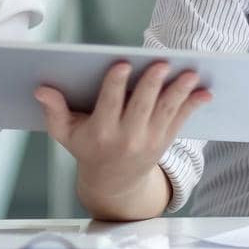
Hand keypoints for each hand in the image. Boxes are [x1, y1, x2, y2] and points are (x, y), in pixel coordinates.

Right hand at [35, 62, 210, 201]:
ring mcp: (148, 141)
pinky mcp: (164, 142)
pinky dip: (193, 106)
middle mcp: (126, 138)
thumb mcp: (65, 134)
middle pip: (142, 106)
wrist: (113, 184)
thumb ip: (54, 111)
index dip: (115, 84)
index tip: (122, 64)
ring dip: (180, 92)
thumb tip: (42, 89)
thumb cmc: (88, 149)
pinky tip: (206, 93)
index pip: (109, 104)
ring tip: (190, 74)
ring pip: (166, 112)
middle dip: (152, 84)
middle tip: (161, 63)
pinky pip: (181, 121)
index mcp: (100, 132)